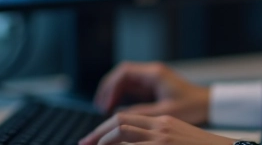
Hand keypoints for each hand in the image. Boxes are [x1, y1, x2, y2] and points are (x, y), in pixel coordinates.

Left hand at [78, 113, 234, 144]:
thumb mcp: (177, 139)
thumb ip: (156, 139)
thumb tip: (131, 143)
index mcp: (163, 122)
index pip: (126, 118)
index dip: (104, 129)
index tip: (92, 140)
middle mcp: (161, 128)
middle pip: (119, 123)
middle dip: (97, 134)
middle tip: (84, 144)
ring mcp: (162, 139)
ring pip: (122, 134)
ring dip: (103, 141)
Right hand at [93, 62, 209, 124]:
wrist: (207, 103)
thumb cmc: (191, 106)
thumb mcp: (165, 113)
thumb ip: (142, 113)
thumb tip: (119, 116)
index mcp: (154, 73)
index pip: (124, 72)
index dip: (111, 86)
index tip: (105, 103)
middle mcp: (151, 73)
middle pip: (121, 75)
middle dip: (108, 89)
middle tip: (99, 106)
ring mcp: (151, 79)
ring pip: (124, 81)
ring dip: (113, 92)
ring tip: (103, 108)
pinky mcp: (152, 87)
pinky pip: (131, 88)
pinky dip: (121, 96)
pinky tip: (115, 108)